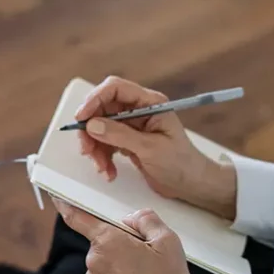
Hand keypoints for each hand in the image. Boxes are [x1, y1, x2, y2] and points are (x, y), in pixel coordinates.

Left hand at [52, 199, 194, 273]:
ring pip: (103, 260)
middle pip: (101, 240)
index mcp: (108, 241)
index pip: (77, 218)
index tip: (57, 198)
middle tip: (144, 252)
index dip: (65, 205)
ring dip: (118, 261)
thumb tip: (133, 218)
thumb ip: (146, 219)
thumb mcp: (167, 240)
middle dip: (118, 241)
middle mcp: (94, 261)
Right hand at [75, 76, 236, 218]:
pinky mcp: (128, 141)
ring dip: (96, 148)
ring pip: (100, 128)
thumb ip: (120, 135)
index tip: (81, 118)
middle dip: (91, 129)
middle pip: (102, 109)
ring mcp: (132, 126)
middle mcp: (139, 110)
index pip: (115, 89)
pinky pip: (105, 143)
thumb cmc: (181, 163)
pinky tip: (109, 171)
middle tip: (87, 150)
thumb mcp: (150, 148)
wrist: (191, 184)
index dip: (95, 99)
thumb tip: (93, 124)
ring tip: (102, 167)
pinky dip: (102, 157)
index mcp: (150, 103)